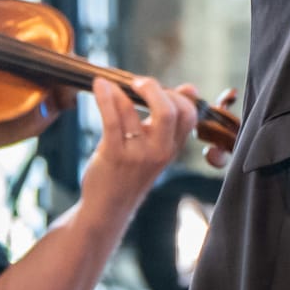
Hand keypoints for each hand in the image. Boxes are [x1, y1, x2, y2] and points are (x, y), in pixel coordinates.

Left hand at [83, 76, 198, 210]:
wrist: (109, 207)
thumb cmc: (130, 172)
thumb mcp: (157, 147)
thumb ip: (170, 120)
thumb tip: (190, 88)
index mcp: (172, 147)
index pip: (189, 114)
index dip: (177, 94)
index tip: (159, 88)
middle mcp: (159, 151)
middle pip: (169, 111)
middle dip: (153, 88)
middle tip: (138, 82)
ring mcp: (137, 155)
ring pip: (133, 111)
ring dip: (119, 90)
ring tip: (109, 82)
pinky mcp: (114, 155)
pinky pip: (111, 119)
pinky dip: (105, 97)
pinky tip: (100, 85)